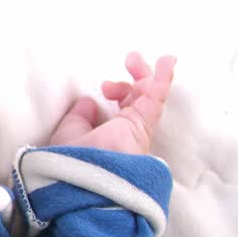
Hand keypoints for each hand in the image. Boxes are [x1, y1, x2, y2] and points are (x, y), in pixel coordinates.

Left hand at [48, 52, 175, 154]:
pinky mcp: (142, 124)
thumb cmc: (70, 162)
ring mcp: (137, 130)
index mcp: (111, 136)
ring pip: (150, 97)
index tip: (103, 86)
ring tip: (138, 57)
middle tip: (130, 60)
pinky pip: (157, 97)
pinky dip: (162, 77)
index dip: (117, 91)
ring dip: (148, 74)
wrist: (81, 179)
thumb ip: (79, 118)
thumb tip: (88, 102)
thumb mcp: (69, 134)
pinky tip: (167, 61)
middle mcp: (127, 134)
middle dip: (135, 78)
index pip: (124, 109)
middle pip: (140, 100)